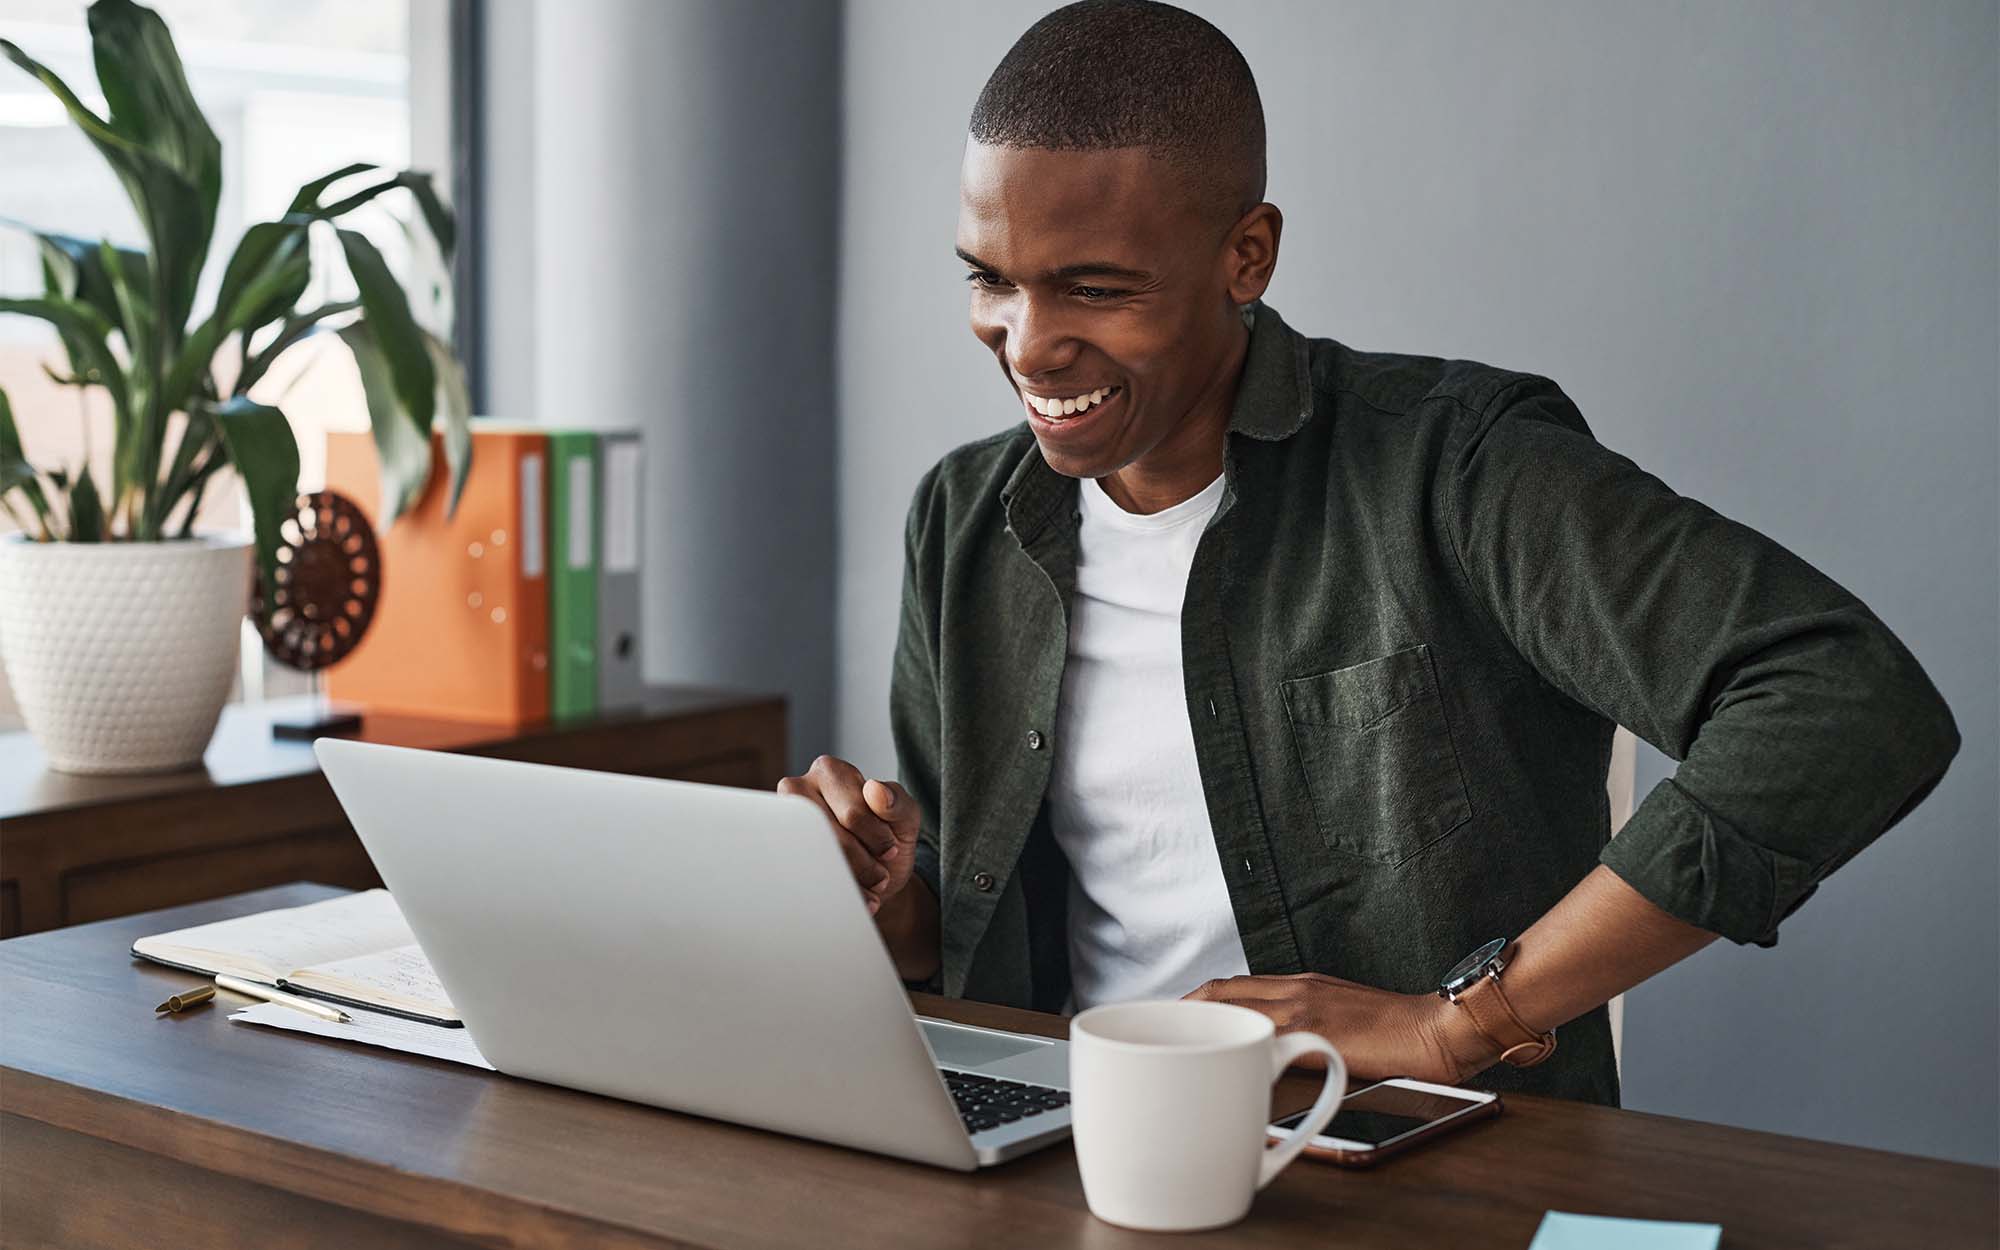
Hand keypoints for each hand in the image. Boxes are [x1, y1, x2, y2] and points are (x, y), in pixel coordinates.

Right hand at [776, 755, 920, 915]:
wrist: (876, 879)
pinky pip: (804, 878)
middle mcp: (797, 790)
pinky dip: (835, 895)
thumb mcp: (905, 819)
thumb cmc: (887, 839)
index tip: (890, 849)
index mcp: (829, 771)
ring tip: (868, 886)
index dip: (877, 838)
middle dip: (864, 863)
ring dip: (850, 881)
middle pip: (832, 836)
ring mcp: (784, 824)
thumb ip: (898, 802)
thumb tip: (875, 790)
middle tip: (880, 875)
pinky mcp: (781, 856)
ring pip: (816, 859)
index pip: (853, 812)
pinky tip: (854, 899)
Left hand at [1183, 972, 1497, 1084]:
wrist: (1440, 1028)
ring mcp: (1304, 1008)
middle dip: (1183, 1011)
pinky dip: (1236, 1046)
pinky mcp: (1317, 1033)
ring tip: (1173, 1049)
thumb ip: (1305, 1025)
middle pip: (1221, 991)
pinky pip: (1264, 1036)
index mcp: (1300, 985)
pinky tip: (1217, 1068)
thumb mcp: (1343, 1016)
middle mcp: (1295, 990)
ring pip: (1234, 1007)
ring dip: (1199, 1024)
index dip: (1196, 1000)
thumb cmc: (1399, 1029)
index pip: (1232, 985)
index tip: (1171, 1020)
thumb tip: (1272, 1051)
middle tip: (1156, 1034)